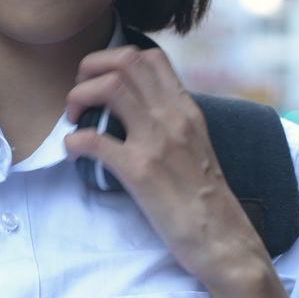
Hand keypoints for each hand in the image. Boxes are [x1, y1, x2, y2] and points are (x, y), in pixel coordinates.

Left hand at [62, 46, 286, 297]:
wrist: (225, 241)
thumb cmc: (206, 201)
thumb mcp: (196, 146)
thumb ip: (172, 122)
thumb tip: (139, 109)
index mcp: (186, 110)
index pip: (150, 56)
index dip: (113, 59)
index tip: (99, 82)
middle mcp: (173, 117)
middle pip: (125, 60)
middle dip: (90, 69)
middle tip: (80, 96)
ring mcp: (157, 142)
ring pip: (109, 87)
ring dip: (78, 97)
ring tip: (74, 119)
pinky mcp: (141, 172)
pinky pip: (94, 138)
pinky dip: (73, 140)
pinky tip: (74, 152)